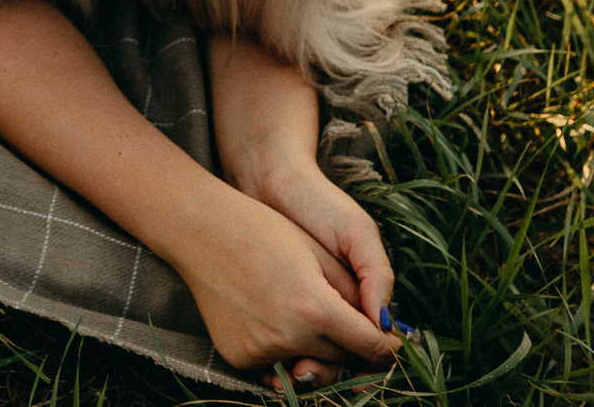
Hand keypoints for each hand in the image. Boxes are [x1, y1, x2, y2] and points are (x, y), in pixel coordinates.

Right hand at [159, 179, 397, 381]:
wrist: (200, 230)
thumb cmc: (264, 231)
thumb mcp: (318, 254)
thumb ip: (355, 296)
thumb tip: (384, 329)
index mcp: (315, 308)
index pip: (370, 345)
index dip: (387, 345)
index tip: (393, 343)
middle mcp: (288, 338)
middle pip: (342, 358)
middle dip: (350, 343)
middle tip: (345, 320)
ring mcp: (260, 351)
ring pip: (309, 364)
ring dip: (316, 348)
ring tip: (304, 312)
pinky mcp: (238, 357)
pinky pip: (275, 364)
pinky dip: (283, 348)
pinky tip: (274, 317)